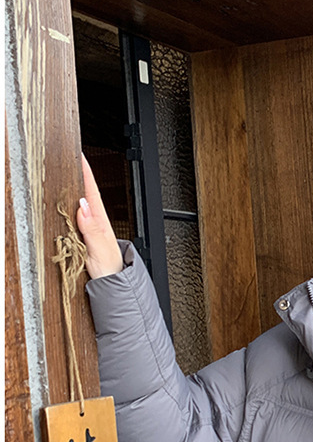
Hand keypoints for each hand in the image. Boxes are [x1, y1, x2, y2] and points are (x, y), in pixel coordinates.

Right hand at [76, 154, 123, 278]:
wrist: (114, 285)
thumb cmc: (110, 269)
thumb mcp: (100, 250)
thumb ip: (92, 230)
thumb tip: (83, 206)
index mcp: (101, 222)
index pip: (92, 192)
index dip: (86, 173)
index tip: (79, 156)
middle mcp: (96, 223)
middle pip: (85, 194)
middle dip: (79, 175)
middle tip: (70, 157)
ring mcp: (90, 229)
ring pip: (81, 204)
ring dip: (75, 189)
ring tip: (68, 172)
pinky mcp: (84, 236)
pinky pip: (76, 216)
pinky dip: (71, 206)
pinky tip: (68, 202)